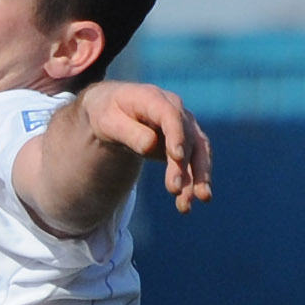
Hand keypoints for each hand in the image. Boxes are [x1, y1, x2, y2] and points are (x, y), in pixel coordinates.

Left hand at [79, 81, 212, 213]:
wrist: (114, 109)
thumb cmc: (107, 113)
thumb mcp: (107, 121)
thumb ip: (128, 132)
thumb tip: (150, 145)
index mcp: (153, 99)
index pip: (170, 115)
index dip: (176, 134)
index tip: (176, 156)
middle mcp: (175, 109)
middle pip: (186, 138)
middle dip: (183, 165)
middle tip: (175, 190)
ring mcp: (183, 125)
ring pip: (197, 152)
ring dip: (196, 178)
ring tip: (186, 205)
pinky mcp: (185, 142)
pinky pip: (194, 162)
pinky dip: (193, 181)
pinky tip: (185, 203)